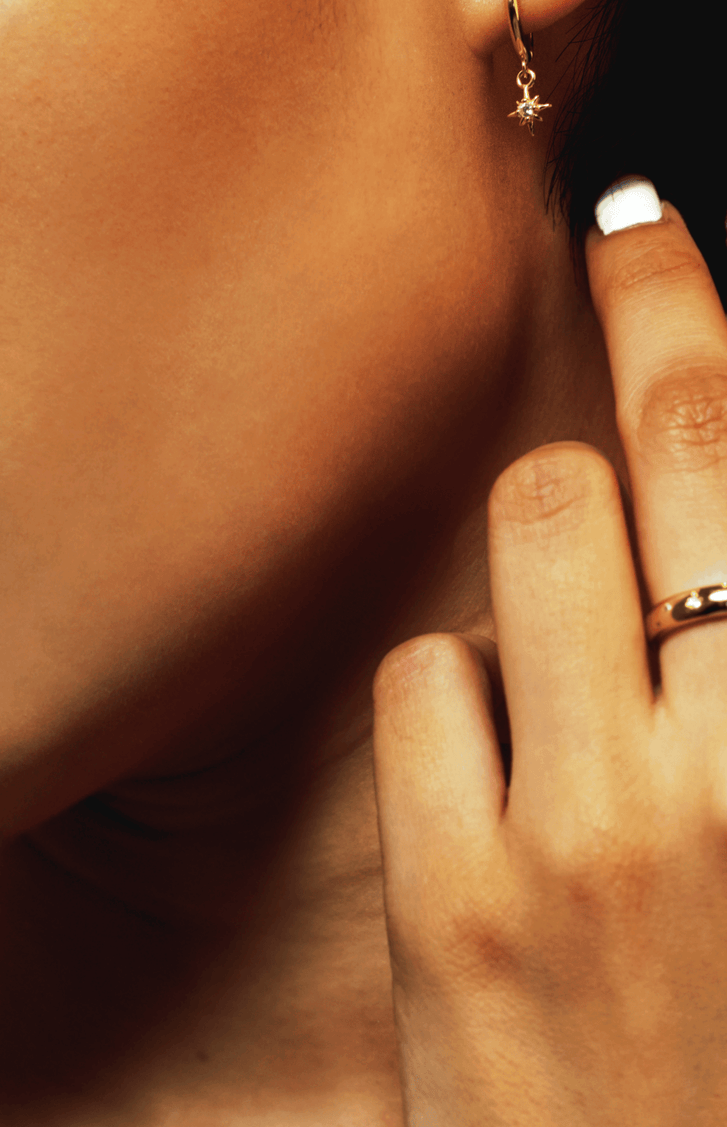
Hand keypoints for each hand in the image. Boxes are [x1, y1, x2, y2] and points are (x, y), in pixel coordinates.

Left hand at [373, 188, 726, 1126]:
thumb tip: (690, 555)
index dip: (700, 318)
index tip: (648, 227)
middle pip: (654, 455)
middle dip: (643, 309)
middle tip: (615, 235)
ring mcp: (588, 831)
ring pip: (527, 537)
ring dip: (537, 556)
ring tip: (561, 638)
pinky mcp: (457, 900)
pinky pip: (427, 682)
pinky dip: (454, 700)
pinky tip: (486, 778)